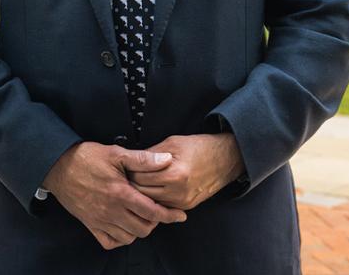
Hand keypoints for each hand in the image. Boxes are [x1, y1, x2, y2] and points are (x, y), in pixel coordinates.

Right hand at [42, 141, 187, 249]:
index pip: (153, 212)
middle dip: (155, 222)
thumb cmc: (86, 158)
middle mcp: (111, 211)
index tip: (179, 215)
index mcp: (121, 193)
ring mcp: (100, 220)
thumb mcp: (116, 153)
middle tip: (156, 211)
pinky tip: (123, 226)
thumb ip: (143, 159)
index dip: (170, 215)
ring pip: (129, 237)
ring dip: (139, 229)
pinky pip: (110, 242)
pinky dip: (121, 238)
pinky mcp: (90, 224)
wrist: (58, 166)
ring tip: (141, 216)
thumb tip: (166, 160)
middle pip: (144, 228)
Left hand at [129, 133, 244, 210]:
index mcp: (175, 174)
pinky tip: (151, 187)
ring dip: (142, 192)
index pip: (139, 178)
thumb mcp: (172, 143)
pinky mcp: (186, 206)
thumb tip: (132, 160)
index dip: (129, 171)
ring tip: (137, 180)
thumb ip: (150, 154)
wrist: (225, 159)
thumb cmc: (199, 147)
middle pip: (142, 193)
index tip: (124, 166)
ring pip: (151, 202)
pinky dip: (154, 197)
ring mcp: (183, 202)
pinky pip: (163, 205)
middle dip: (132, 183)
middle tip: (126, 174)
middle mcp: (179, 192)